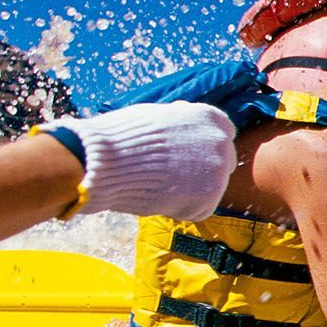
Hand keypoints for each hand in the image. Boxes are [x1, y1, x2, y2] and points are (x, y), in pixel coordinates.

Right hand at [44, 101, 237, 219]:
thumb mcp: (157, 116)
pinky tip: (159, 199)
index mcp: (209, 117)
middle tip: (172, 179)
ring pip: (210, 189)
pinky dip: (182, 210)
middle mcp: (220, 141)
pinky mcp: (210, 196)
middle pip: (221, 164)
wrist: (105, 161)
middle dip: (201, 173)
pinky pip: (200, 210)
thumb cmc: (123, 137)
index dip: (202, 149)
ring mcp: (218, 169)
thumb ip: (180, 122)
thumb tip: (183, 116)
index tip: (187, 157)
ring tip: (157, 186)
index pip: (222, 136)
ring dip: (189, 193)